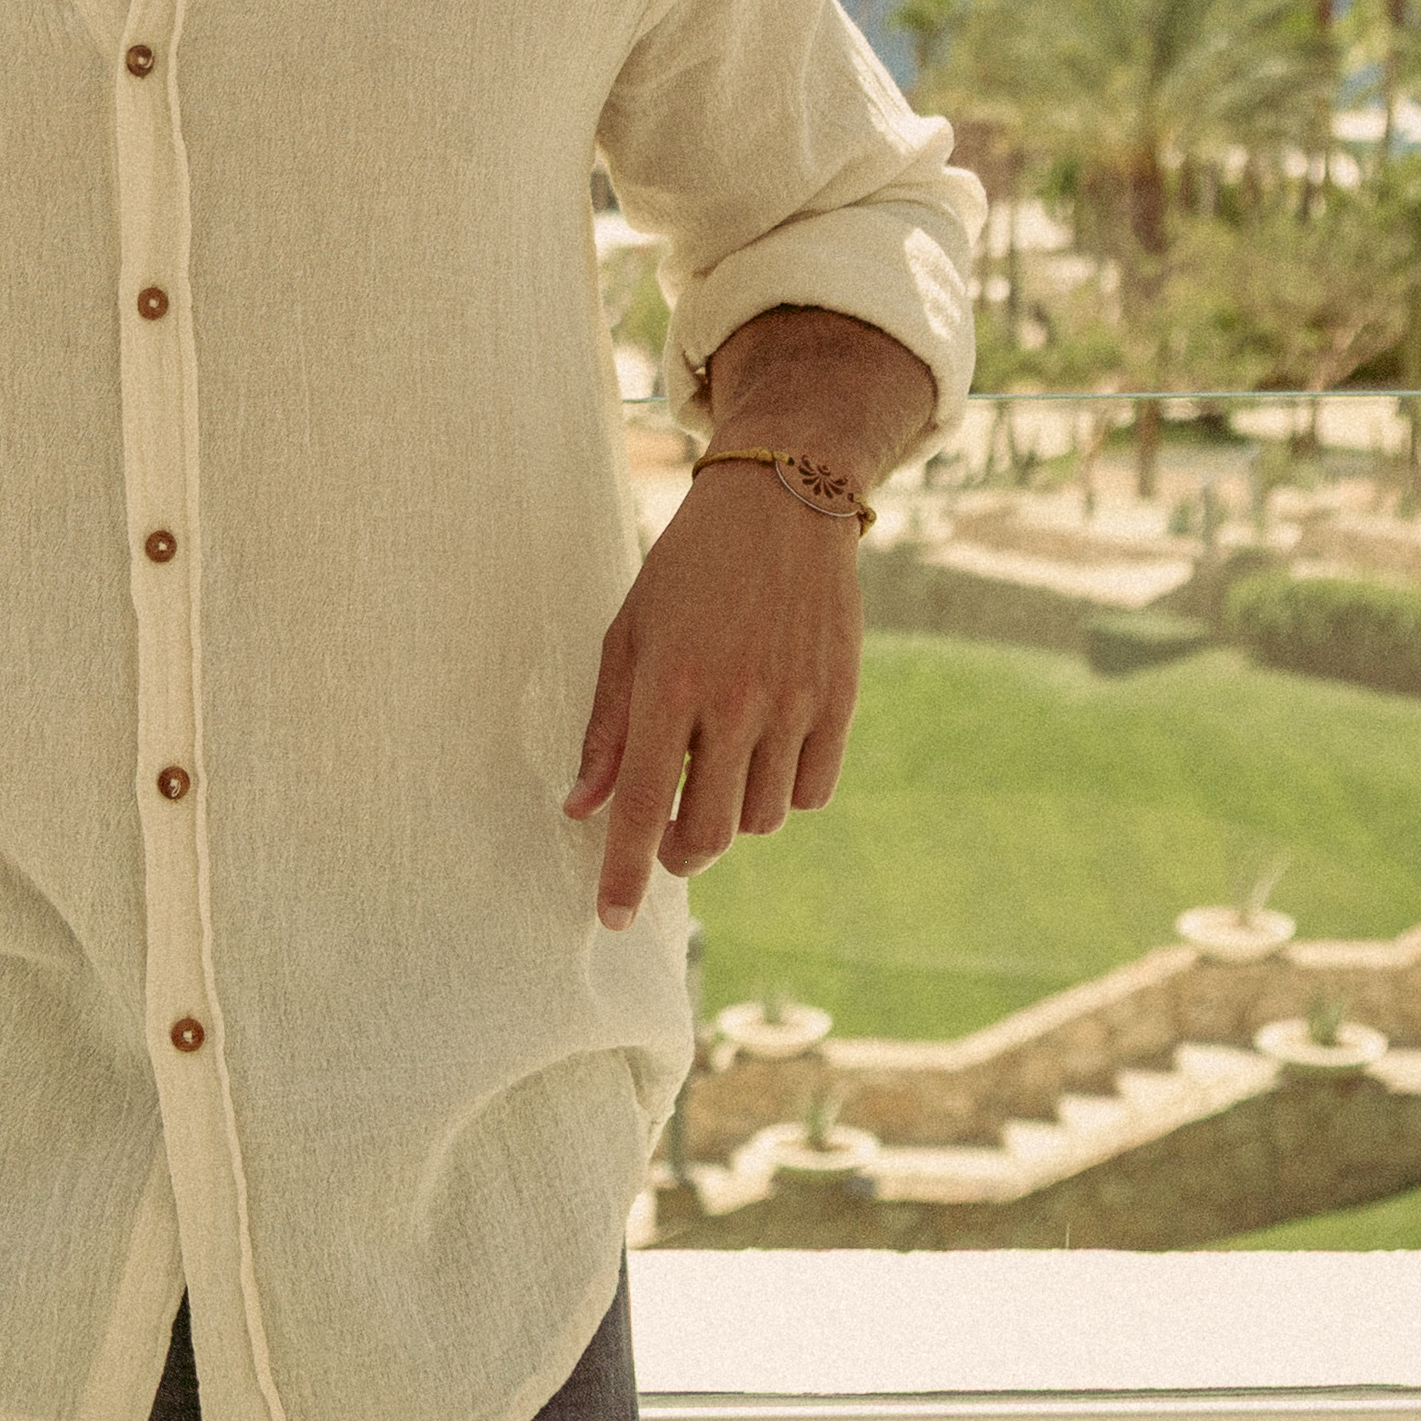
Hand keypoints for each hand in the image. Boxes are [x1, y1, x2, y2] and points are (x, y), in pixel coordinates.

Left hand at [562, 465, 861, 927]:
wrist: (781, 504)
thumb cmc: (688, 570)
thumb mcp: (629, 634)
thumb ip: (607, 727)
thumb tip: (581, 808)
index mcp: (671, 684)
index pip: (644, 806)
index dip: (626, 871)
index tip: (611, 916)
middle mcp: (736, 702)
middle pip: (710, 830)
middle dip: (682, 852)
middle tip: (670, 836)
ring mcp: (795, 704)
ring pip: (764, 818)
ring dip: (735, 816)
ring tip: (719, 770)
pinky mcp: (839, 700)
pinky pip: (812, 789)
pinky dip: (785, 791)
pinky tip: (765, 755)